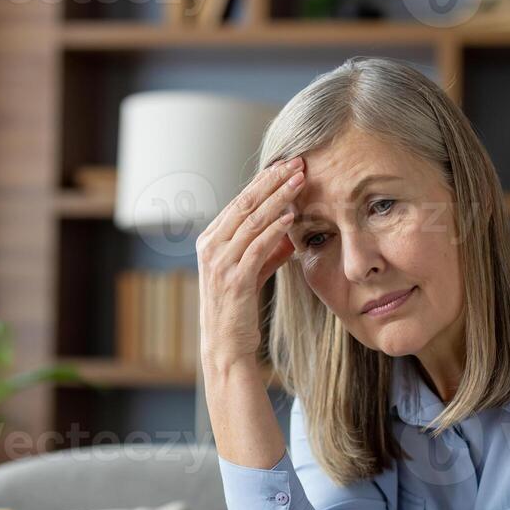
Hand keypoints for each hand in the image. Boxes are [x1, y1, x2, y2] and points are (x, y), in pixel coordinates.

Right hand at [196, 155, 305, 369]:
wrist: (226, 347)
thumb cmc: (238, 310)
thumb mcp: (252, 274)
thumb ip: (267, 250)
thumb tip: (289, 229)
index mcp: (210, 241)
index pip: (239, 202)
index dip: (264, 181)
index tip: (287, 165)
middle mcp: (209, 248)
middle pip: (244, 204)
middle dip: (272, 181)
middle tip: (297, 162)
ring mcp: (219, 264)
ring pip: (251, 221)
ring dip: (278, 198)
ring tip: (300, 181)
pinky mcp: (233, 280)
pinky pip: (256, 248)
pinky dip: (274, 230)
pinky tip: (291, 217)